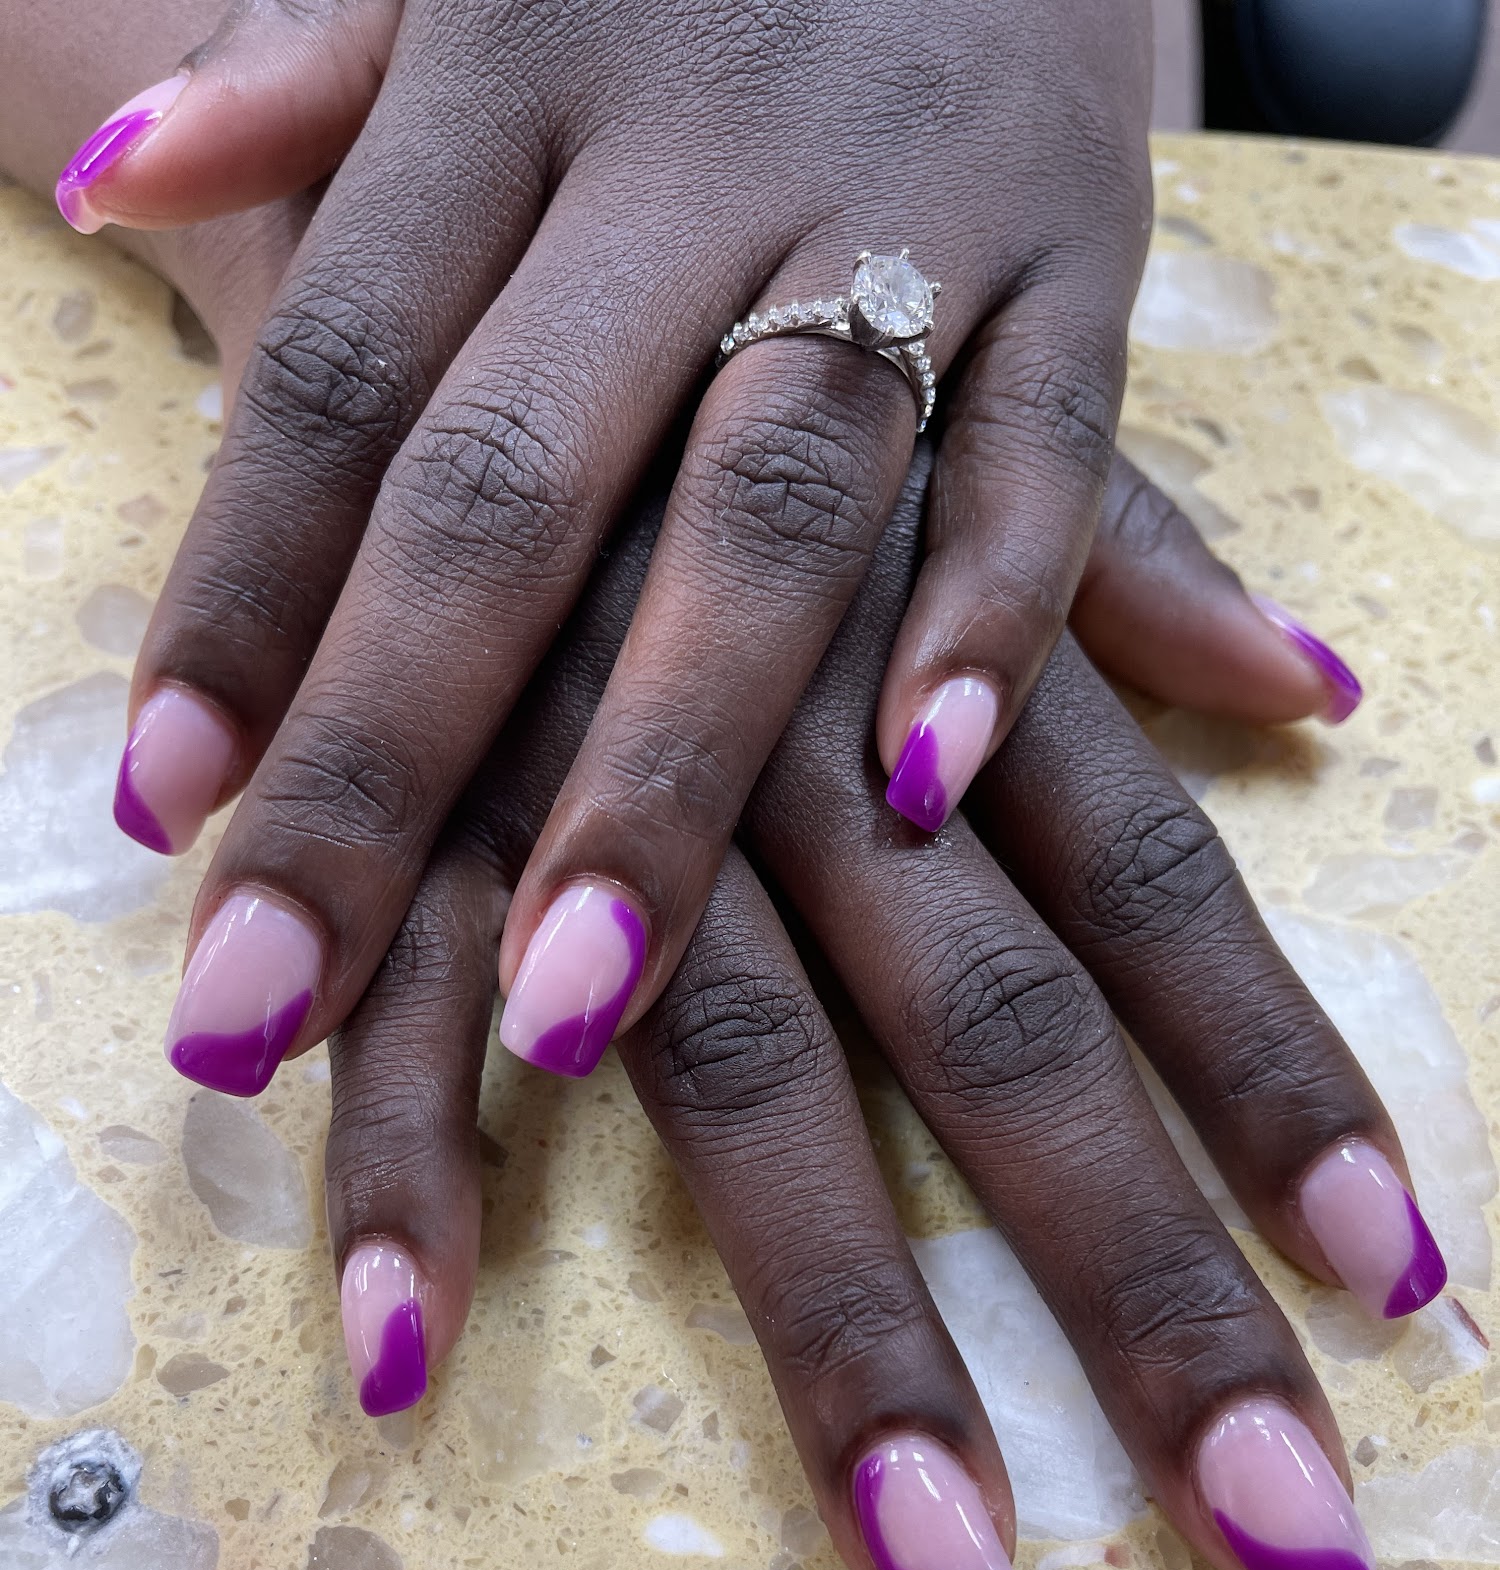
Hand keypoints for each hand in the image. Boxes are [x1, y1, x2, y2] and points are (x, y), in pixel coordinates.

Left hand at [48, 0, 1331, 1105]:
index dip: (238, 594)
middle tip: (270, 1000)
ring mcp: (902, 207)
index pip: (339, 373)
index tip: (158, 814)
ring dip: (667, 761)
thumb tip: (112, 191)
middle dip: (389, 752)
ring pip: (766, 510)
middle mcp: (687, 155)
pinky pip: (1047, 450)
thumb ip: (305, 77)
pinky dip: (990, 615)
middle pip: (508, 486)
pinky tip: (920, 792)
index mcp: (508, 82)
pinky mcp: (1087, 247)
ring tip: (569, 998)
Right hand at [320, 448, 1440, 1569]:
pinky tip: (420, 1355)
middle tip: (1286, 1534)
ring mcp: (592, 795)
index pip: (1153, 890)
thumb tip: (1308, 677)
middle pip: (1000, 1037)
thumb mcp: (929, 408)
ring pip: (738, 1076)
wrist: (416, 223)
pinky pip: (406, 1012)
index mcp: (938, 654)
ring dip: (840, 1323)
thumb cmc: (705, 356)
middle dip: (1140, 1284)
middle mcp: (797, 748)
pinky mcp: (403, 811)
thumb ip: (1112, 558)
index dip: (1279, 1082)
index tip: (1399, 1282)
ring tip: (946, 1562)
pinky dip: (415, 1168)